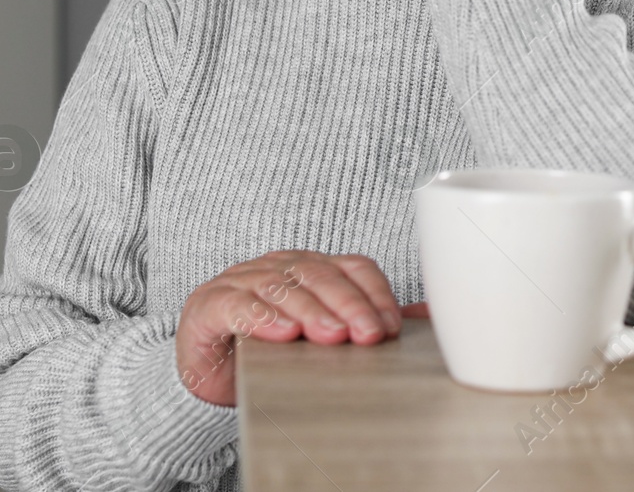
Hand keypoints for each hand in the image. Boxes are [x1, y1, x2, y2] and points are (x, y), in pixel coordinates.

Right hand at [174, 250, 428, 406]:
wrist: (205, 366)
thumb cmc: (270, 349)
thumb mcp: (322, 337)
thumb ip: (369, 322)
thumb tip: (428, 318)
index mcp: (313, 268)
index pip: (354, 268)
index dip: (375, 294)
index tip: (392, 327)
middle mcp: (281, 266)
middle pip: (322, 275)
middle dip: (350, 305)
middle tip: (368, 334)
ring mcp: (244, 281)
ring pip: (283, 287)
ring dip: (311, 311)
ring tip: (331, 335)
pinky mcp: (211, 304)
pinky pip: (238, 305)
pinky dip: (261, 317)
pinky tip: (280, 333)